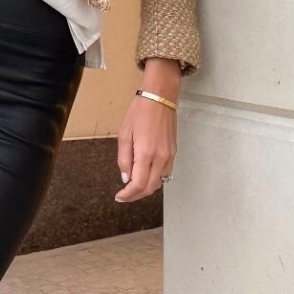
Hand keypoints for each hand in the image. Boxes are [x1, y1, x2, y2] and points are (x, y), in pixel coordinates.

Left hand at [115, 60, 179, 202]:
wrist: (160, 97)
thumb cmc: (140, 111)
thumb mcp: (124, 134)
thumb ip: (124, 159)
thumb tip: (126, 178)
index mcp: (146, 153)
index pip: (138, 184)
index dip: (128, 195)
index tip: (120, 196)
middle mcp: (161, 157)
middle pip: (150, 188)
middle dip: (136, 195)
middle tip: (124, 195)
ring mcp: (169, 156)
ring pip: (159, 183)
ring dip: (146, 188)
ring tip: (133, 186)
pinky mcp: (173, 152)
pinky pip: (165, 173)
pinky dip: (155, 179)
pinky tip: (145, 175)